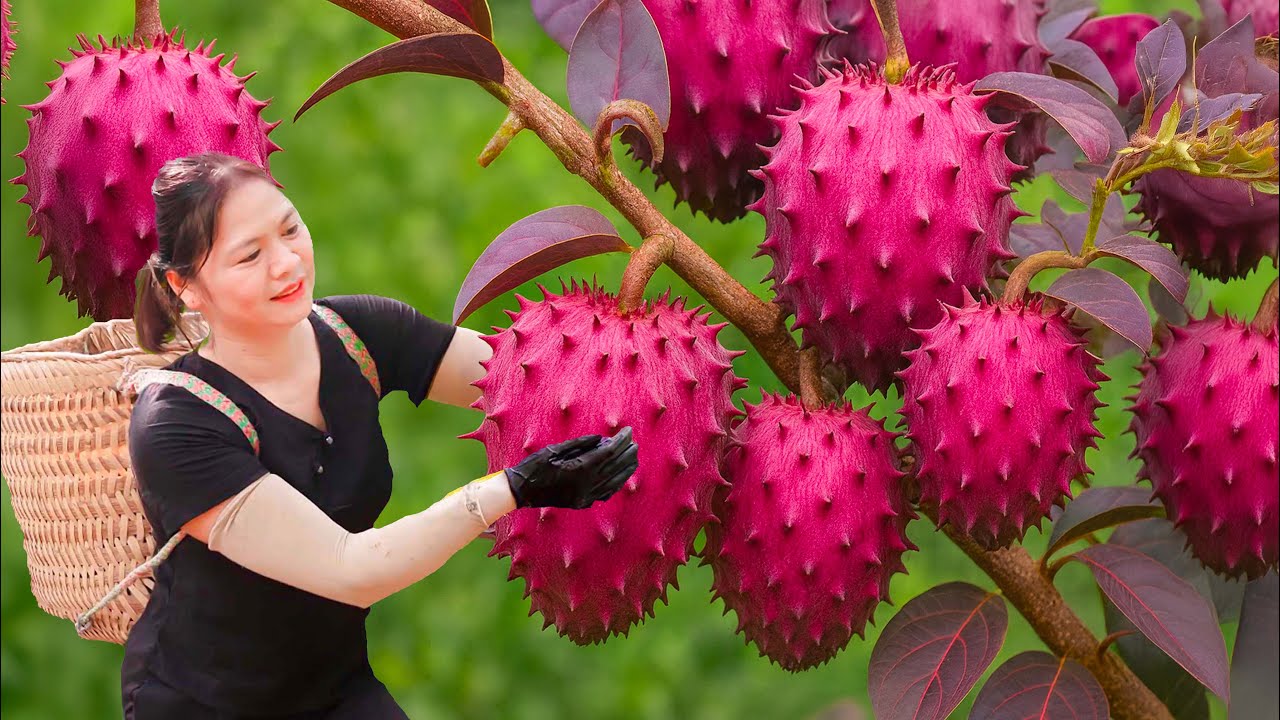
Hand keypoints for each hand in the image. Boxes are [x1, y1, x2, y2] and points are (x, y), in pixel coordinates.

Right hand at [504, 427, 639, 508]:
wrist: (520, 491)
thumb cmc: (534, 466)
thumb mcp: (555, 449)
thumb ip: (580, 444)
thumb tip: (602, 439)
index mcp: (579, 469)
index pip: (609, 452)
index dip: (621, 440)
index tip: (628, 431)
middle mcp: (585, 484)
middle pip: (614, 467)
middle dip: (627, 453)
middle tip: (635, 442)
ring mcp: (584, 496)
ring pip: (613, 482)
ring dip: (625, 469)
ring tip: (634, 458)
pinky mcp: (581, 502)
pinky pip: (605, 493)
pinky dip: (615, 483)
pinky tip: (621, 477)